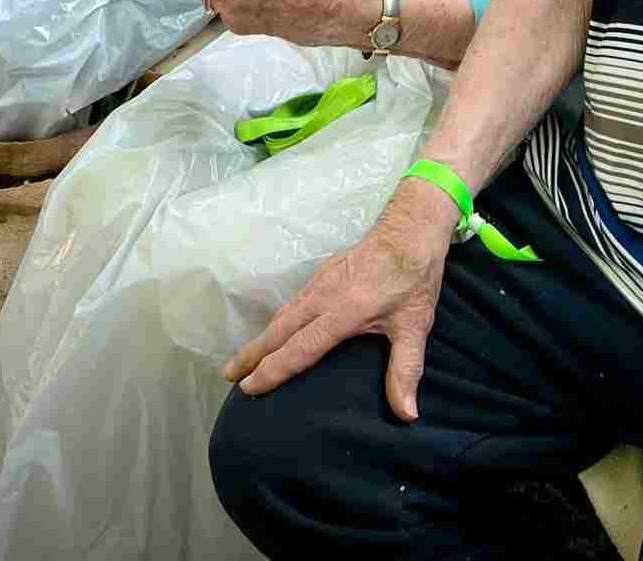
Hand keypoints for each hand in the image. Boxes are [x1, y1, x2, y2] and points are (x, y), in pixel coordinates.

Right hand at [225, 185, 453, 419]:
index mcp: (342, 313)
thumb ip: (406, 370)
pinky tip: (277, 327)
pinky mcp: (326, 270)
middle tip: (227, 376)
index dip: (273, 370)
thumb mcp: (415, 325)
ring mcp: (322, 281)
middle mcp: (324, 297)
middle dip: (252, 355)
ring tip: (244, 358)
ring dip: (262, 336)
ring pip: (284, 313)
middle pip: (280, 330)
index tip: (248, 388)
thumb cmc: (414, 277)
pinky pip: (294, 300)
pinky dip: (278, 319)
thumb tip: (406, 415)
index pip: (300, 349)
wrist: (411, 226)